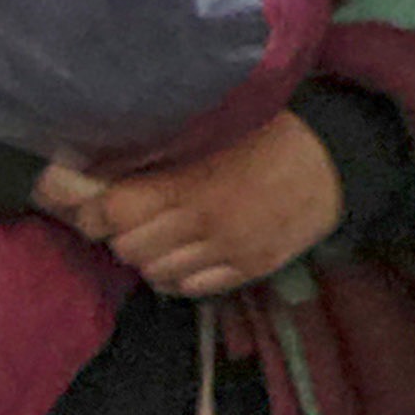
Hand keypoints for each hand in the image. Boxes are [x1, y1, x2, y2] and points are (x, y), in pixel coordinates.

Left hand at [40, 115, 345, 303]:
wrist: (333, 162)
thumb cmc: (264, 133)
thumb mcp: (208, 126)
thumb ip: (156, 146)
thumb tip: (95, 163)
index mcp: (190, 181)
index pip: (111, 211)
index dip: (88, 208)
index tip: (82, 199)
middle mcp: (205, 224)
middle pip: (127, 247)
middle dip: (115, 231)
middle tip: (120, 213)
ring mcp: (227, 252)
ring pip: (154, 272)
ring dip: (144, 253)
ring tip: (153, 230)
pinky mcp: (247, 271)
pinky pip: (187, 288)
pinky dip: (173, 273)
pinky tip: (179, 250)